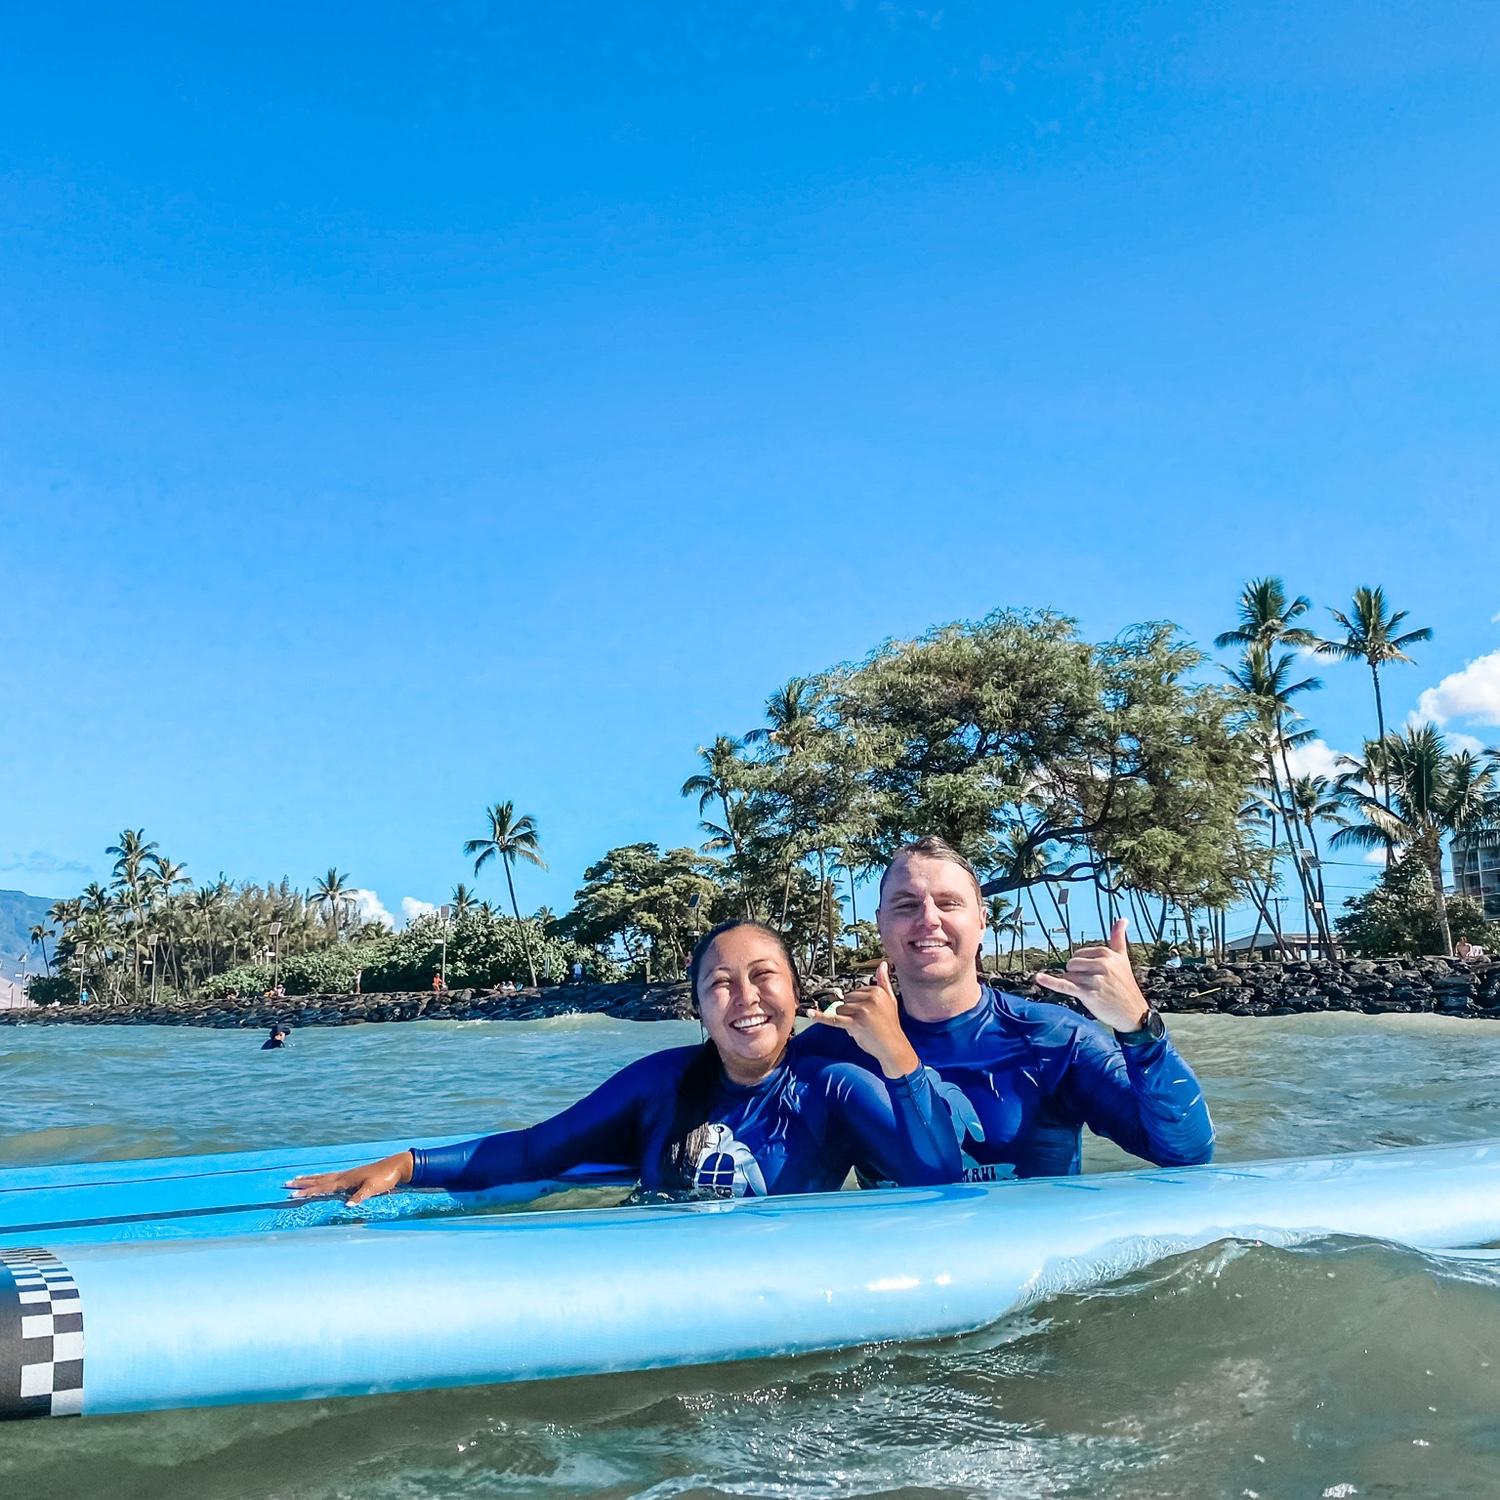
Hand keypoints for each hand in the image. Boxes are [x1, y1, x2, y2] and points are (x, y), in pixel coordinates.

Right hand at [286, 1150, 413, 1205]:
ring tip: (298, 1178)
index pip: (323, 1186)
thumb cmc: (385, 1178)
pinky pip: (332, 1177)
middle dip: (303, 1183)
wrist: (397, 1167)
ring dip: (310, 1179)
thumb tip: (346, 1205)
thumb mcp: (373, 1188)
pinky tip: (322, 1179)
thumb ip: (360, 1196)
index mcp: (346, 1180)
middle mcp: (344, 1176)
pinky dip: (323, 1178)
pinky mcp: (353, 1176)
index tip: (292, 1194)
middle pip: (319, 1180)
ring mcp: (348, 1175)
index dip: (308, 1191)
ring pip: (324, 1177)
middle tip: (287, 1183)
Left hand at [804, 961, 919, 1078]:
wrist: (893, 1047)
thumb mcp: (890, 1000)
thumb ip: (884, 981)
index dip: (857, 1005)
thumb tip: (882, 964)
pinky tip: (810, 1013)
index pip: (854, 992)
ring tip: (861, 1028)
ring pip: (840, 1010)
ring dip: (846, 1020)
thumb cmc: (890, 1025)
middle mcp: (870, 998)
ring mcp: (861, 1011)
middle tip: (865, 1023)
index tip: (867, 1014)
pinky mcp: (854, 1023)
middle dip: (850, 1012)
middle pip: (846, 1000)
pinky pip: (833, 1018)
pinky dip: (820, 1017)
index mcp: (877, 991)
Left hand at [1033, 918, 1150, 1031]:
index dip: (1083, 967)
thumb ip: (1118, 938)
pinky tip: (1039, 978)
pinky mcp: (1088, 994)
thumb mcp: (1123, 959)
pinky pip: (1065, 985)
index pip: (1078, 954)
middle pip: (1071, 965)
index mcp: (1106, 953)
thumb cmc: (1125, 985)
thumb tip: (1122, 918)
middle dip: (1078, 976)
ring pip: (1068, 977)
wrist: (1133, 1013)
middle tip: (1095, 986)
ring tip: (1094, 993)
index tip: (1098, 975)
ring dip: (1076, 986)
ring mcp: (1095, 979)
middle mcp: (1102, 964)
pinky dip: (1050, 982)